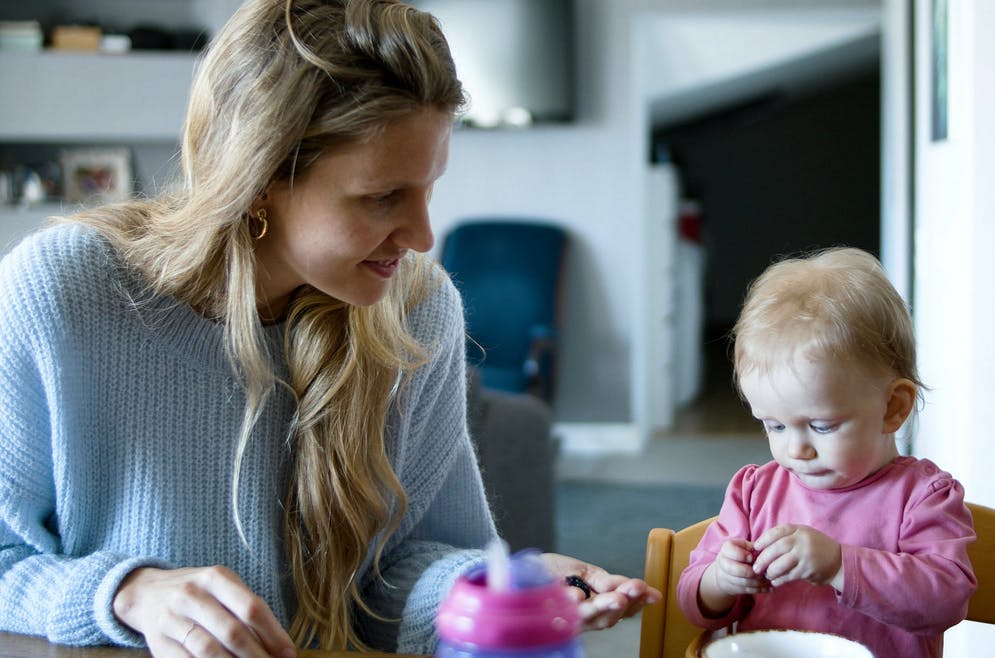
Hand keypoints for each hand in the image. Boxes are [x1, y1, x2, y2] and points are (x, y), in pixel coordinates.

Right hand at [112, 566, 295, 657]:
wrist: (147, 593)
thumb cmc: (198, 592)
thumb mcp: (222, 587)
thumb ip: (247, 609)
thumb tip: (278, 644)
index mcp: (215, 577)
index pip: (251, 607)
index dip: (273, 634)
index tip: (288, 653)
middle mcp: (191, 594)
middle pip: (232, 631)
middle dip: (257, 655)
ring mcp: (172, 618)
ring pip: (209, 650)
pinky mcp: (158, 642)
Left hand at [540, 553, 661, 629]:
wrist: (523, 570)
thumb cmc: (553, 572)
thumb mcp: (585, 571)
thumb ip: (606, 581)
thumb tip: (634, 587)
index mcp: (599, 604)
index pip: (625, 608)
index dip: (639, 602)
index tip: (654, 594)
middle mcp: (587, 616)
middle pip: (610, 616)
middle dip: (624, 601)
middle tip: (635, 589)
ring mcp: (569, 618)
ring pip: (591, 616)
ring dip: (604, 606)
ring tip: (616, 597)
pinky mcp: (551, 616)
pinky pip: (562, 613)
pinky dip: (570, 603)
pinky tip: (577, 594)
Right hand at [697, 538, 768, 615]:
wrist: (727, 569)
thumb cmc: (741, 553)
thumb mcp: (745, 546)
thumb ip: (753, 548)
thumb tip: (764, 555)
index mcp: (727, 548)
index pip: (733, 552)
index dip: (744, 556)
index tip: (752, 558)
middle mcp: (723, 562)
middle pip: (735, 570)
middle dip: (751, 572)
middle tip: (762, 572)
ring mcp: (726, 576)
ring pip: (743, 582)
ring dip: (758, 582)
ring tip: (769, 581)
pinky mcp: (733, 587)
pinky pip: (747, 590)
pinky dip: (759, 590)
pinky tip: (769, 588)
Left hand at [752, 524, 842, 588]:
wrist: (839, 562)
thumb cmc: (815, 548)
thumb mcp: (803, 536)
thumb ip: (786, 538)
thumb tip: (761, 547)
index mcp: (799, 530)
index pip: (777, 532)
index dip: (764, 539)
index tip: (755, 547)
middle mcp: (802, 541)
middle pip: (777, 548)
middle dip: (764, 558)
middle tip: (756, 567)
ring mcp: (806, 556)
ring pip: (782, 563)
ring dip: (771, 570)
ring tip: (766, 574)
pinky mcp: (809, 570)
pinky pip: (790, 575)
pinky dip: (780, 579)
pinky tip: (775, 581)